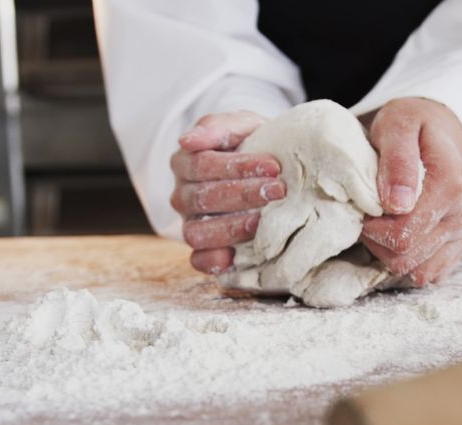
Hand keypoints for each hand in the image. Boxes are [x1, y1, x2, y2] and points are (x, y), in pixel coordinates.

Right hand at [170, 111, 285, 273]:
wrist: (271, 171)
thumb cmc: (254, 146)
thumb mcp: (243, 126)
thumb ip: (219, 127)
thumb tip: (187, 141)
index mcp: (185, 162)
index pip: (202, 164)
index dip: (236, 167)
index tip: (273, 166)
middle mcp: (183, 195)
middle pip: (201, 198)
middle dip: (242, 195)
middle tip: (278, 191)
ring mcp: (190, 223)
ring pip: (196, 232)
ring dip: (230, 229)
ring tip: (262, 222)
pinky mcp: (202, 249)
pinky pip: (198, 260)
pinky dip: (213, 261)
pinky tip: (236, 257)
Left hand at [360, 98, 461, 285]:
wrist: (446, 130)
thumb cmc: (415, 125)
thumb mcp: (399, 124)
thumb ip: (397, 160)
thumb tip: (396, 204)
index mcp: (453, 185)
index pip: (403, 234)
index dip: (372, 227)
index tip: (365, 206)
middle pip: (407, 256)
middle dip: (378, 241)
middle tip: (370, 214)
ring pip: (417, 271)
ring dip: (391, 253)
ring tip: (385, 223)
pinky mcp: (461, 246)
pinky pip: (429, 273)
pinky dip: (409, 260)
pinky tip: (400, 234)